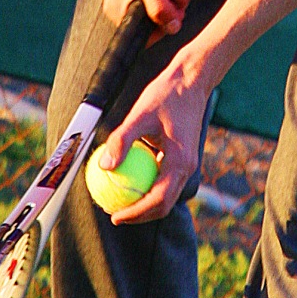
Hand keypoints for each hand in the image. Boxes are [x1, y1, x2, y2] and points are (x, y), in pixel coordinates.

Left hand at [95, 53, 207, 222]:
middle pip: (163, 204)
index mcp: (180, 162)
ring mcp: (187, 163)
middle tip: (114, 214)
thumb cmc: (166, 95)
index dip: (136, 213)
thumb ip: (122, 140)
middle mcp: (187, 167)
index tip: (115, 216)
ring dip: (144, 203)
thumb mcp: (140, 115)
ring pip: (165, 195)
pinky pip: (164, 180)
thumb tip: (104, 166)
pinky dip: (148, 186)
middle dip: (139, 215)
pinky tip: (128, 179)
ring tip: (118, 202)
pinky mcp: (183, 157)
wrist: (192, 80)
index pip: (157, 200)